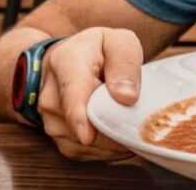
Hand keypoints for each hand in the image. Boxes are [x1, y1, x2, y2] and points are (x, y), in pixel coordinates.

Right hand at [37, 27, 142, 160]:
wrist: (67, 61)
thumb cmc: (97, 50)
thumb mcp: (117, 41)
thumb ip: (125, 62)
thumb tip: (127, 97)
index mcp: (65, 63)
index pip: (71, 92)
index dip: (79, 116)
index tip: (88, 136)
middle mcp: (52, 95)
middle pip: (84, 123)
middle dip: (116, 127)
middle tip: (144, 122)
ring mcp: (52, 120)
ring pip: (86, 143)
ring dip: (114, 138)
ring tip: (132, 120)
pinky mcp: (60, 138)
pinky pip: (87, 153)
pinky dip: (109, 148)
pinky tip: (121, 133)